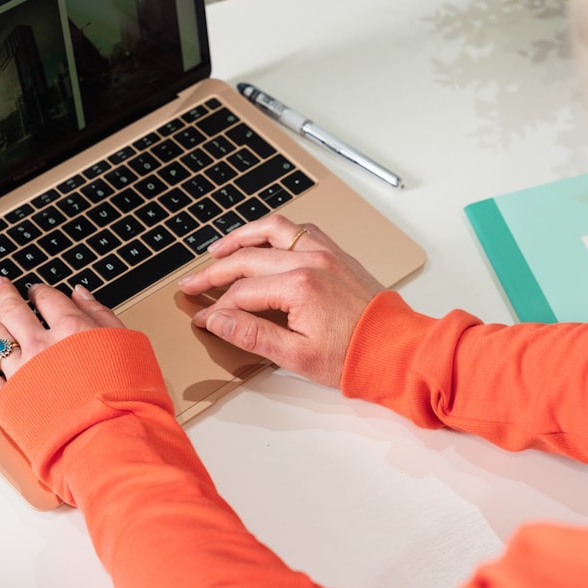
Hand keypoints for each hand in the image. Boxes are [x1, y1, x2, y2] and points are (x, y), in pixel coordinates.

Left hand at [0, 276, 124, 402]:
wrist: (111, 437)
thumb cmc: (127, 397)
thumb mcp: (127, 344)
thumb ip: (102, 316)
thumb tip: (82, 294)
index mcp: (72, 329)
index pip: (49, 300)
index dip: (40, 292)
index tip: (34, 290)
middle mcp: (42, 346)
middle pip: (15, 311)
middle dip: (3, 294)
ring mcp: (21, 372)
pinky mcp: (8, 400)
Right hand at [179, 215, 383, 387]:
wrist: (394, 348)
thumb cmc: (353, 356)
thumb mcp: (296, 357)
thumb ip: (252, 335)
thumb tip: (217, 320)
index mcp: (299, 286)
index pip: (242, 293)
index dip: (218, 307)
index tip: (202, 319)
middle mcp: (310, 261)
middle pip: (249, 258)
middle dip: (215, 272)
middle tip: (193, 284)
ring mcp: (325, 253)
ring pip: (273, 230)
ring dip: (242, 237)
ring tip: (218, 249)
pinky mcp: (337, 253)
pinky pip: (300, 230)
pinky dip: (275, 232)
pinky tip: (264, 241)